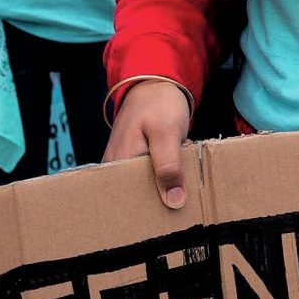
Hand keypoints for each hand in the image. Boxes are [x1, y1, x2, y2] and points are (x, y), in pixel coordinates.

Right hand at [101, 80, 194, 208]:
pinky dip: (165, 175)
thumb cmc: (158, 104)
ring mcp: (125, 162)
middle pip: (139, 194)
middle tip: (183, 202)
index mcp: (118, 163)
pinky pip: (151, 175)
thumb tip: (175, 201)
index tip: (174, 213)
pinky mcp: (136, 159)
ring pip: (147, 185)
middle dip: (161, 198)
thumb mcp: (167, 133)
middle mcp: (116, 166)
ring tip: (182, 188)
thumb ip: (169, 166)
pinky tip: (177, 173)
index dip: (153, 208)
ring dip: (165, 185)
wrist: (155, 84)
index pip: (131, 198)